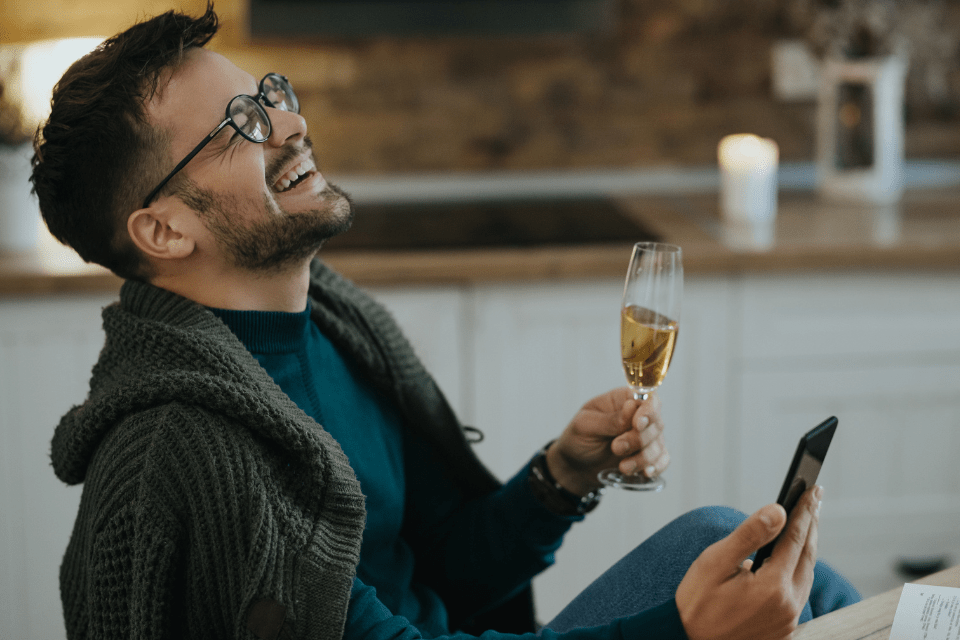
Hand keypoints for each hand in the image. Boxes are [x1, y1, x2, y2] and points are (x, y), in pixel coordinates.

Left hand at [546, 387, 669, 495]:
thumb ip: (610, 419)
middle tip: (616, 448)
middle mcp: (639, 416)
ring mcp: (646, 436)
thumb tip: (632, 407)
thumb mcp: (586, 426)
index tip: (637, 425)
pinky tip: (646, 473)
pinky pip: (662, 460)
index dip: (648, 412)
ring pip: (658, 444)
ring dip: (643, 458)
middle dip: (638, 440)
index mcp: (623, 400)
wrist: (576, 466)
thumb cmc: (578, 439)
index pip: (647, 399)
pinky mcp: (648, 456)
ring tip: (623, 467)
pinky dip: (656, 467)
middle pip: (656, 424)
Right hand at [676, 485, 822, 639]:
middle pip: (808, 556)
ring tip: (807, 524)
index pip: (796, 538)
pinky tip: (792, 560)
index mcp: (772, 586)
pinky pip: (799, 594)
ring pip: (806, 576)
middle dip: (812, 524)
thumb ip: (749, 535)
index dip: (804, 511)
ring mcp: (788, 621)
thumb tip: (778, 511)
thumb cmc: (696, 602)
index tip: (812, 490)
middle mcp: (788, 606)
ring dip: (808, 547)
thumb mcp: (715, 562)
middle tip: (814, 499)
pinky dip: (799, 570)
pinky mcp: (783, 630)